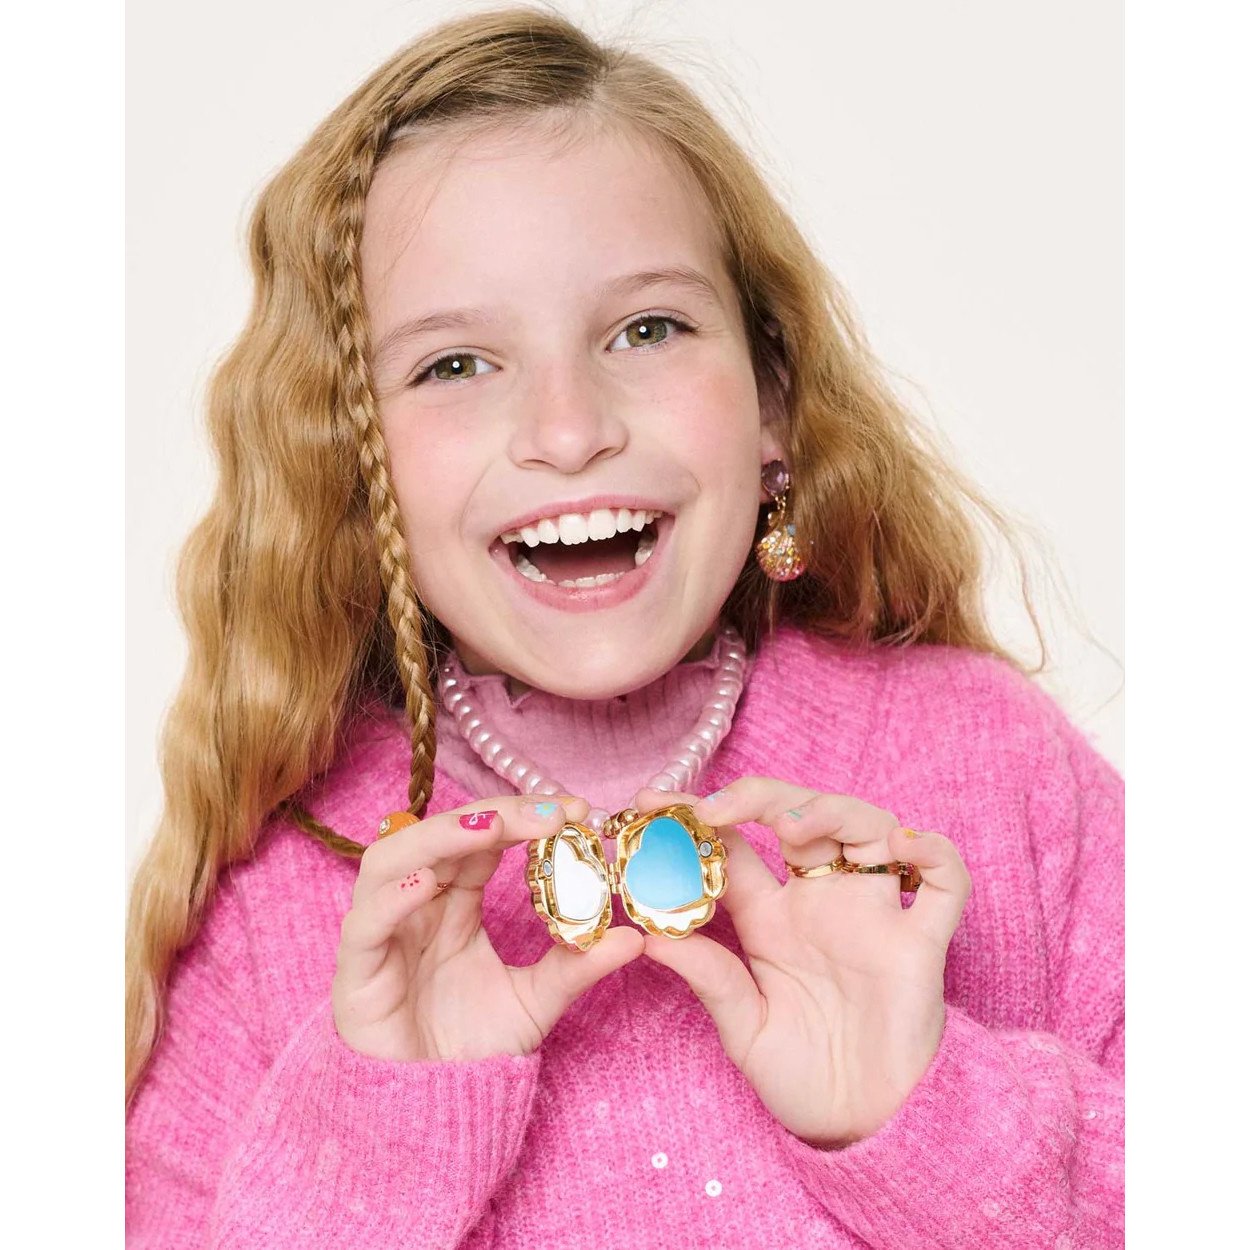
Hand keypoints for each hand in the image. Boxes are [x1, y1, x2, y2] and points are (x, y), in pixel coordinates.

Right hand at [333, 794, 643, 1061]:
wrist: (430, 1111)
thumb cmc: (471, 1048)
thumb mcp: (536, 1000)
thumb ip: (577, 966)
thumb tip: (635, 937)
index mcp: (455, 901)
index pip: (483, 839)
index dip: (524, 817)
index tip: (579, 810)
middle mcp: (416, 904)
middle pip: (441, 834)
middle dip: (493, 815)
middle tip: (549, 812)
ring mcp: (382, 931)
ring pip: (391, 860)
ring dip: (439, 836)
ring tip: (490, 828)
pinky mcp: (356, 970)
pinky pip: (365, 923)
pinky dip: (391, 897)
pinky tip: (427, 883)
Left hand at [631, 777, 971, 1147]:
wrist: (862, 1129)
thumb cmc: (800, 1077)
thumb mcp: (742, 1028)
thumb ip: (710, 978)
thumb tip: (650, 937)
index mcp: (770, 917)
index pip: (733, 847)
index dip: (695, 819)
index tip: (650, 802)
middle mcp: (821, 903)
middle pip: (800, 817)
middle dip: (759, 798)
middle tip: (715, 809)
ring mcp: (874, 916)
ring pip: (868, 827)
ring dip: (832, 810)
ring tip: (791, 828)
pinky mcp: (921, 944)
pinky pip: (946, 882)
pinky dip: (934, 852)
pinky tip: (904, 846)